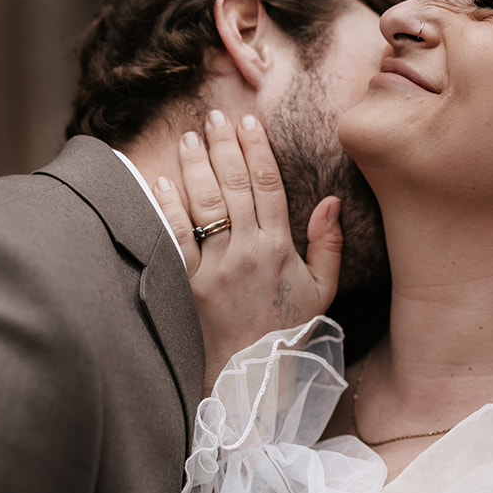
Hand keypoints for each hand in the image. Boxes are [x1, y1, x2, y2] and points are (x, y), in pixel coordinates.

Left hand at [154, 110, 342, 389]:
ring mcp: (216, 267)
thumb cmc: (289, 331)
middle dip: (224, 147)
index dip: (257, 150)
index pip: (268, 186)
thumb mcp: (323, 290)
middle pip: (234, 187)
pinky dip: (168, 207)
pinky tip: (161, 180)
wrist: (252, 375)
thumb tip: (330, 200)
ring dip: (196, 167)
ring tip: (189, 137)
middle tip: (214, 117)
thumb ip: (328, 244)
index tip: (248, 122)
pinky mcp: (190, 284)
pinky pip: (177, 238)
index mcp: (280, 249)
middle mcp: (248, 252)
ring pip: (205, 205)